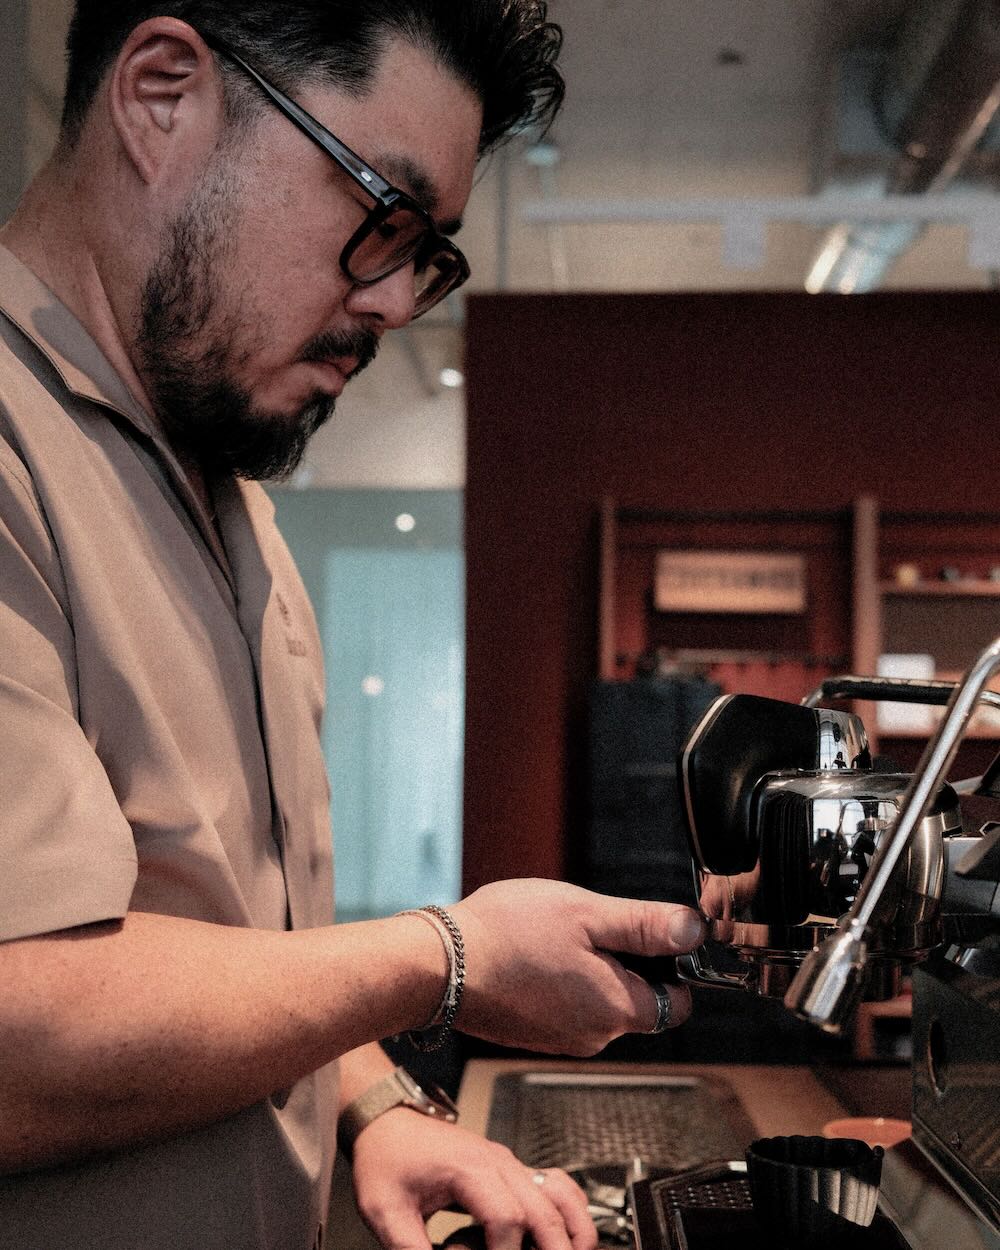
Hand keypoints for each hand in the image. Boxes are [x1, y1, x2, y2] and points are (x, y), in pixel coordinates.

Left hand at [350, 1109, 595, 1249]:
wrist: (388, 1122)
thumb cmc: (387, 1159)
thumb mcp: (385, 1210)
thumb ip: (409, 1248)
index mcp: (469, 1168)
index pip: (506, 1217)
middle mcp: (498, 1162)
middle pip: (543, 1209)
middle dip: (551, 1249)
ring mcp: (509, 1164)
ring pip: (561, 1194)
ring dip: (573, 1229)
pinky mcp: (511, 1170)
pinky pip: (556, 1185)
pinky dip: (570, 1211)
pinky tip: (567, 1236)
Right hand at [449, 880, 705, 1054]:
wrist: (439, 964)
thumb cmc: (507, 935)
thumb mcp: (587, 913)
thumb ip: (647, 926)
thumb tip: (694, 931)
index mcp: (616, 1010)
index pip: (677, 1002)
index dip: (670, 965)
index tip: (646, 934)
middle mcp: (593, 1036)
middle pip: (636, 1000)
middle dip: (623, 961)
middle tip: (587, 926)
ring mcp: (560, 1039)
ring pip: (599, 1001)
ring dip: (588, 970)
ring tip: (553, 938)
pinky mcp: (534, 1034)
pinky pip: (566, 1007)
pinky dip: (559, 982)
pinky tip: (533, 955)